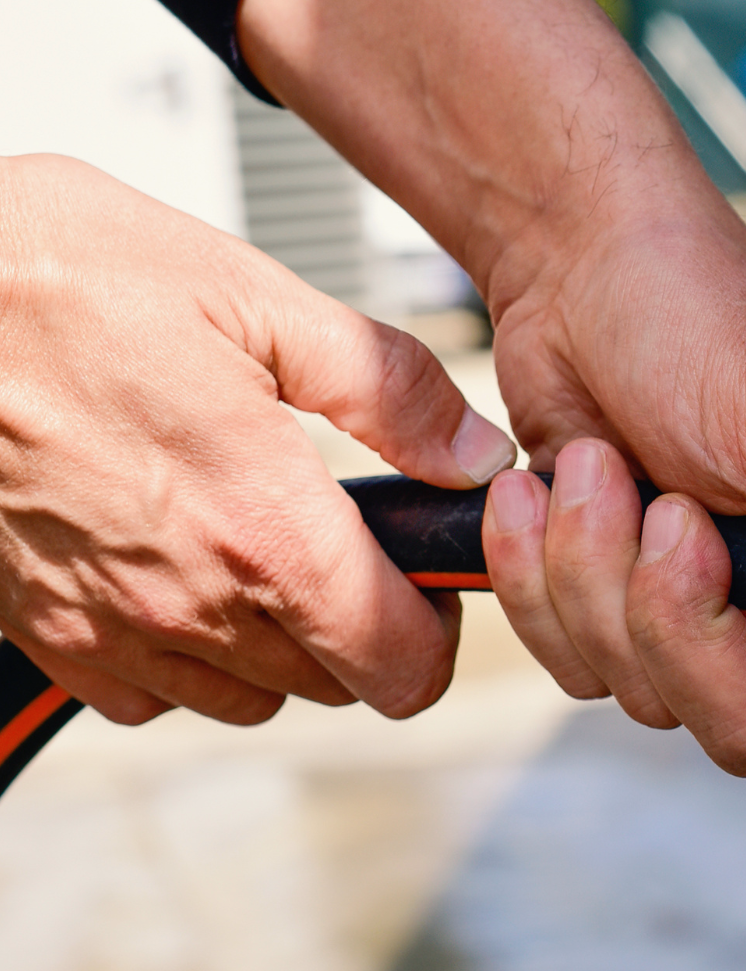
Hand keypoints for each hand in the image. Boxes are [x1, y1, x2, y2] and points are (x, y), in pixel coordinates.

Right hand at [0, 152, 514, 723]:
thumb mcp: (253, 297)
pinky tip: (176, 562)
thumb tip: (476, 450)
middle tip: (346, 536)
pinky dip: (176, 652)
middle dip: (362, 626)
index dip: (436, 631)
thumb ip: (386, 387)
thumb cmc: (57, 273)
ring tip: (257, 540)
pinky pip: (142, 692)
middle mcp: (188, 604)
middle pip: (332, 686)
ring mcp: (105, 627)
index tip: (427, 573)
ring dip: (274, 644)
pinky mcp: (36, 629)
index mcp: (264, 530)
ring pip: (242, 697)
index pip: (401, 668)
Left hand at [238, 0, 745, 791]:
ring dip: (601, 583)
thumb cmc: (704, 316)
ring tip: (596, 465)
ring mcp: (733, 618)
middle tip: (666, 510)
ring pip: (664, 703)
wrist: (577, 270)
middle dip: (687, 630)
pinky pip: (586, 670)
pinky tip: (550, 483)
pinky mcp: (641, 616)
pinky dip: (546, 581)